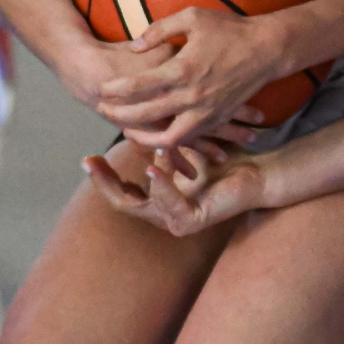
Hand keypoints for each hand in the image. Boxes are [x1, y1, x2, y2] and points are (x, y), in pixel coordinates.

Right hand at [82, 146, 266, 236]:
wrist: (257, 173)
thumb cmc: (222, 159)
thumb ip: (159, 143)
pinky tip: (153, 168)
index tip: (87, 157)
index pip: (121, 192)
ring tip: (115, 160)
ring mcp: (177, 222)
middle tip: (89, 162)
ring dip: (130, 181)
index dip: (102, 177)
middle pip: (123, 203)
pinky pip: (171, 206)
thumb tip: (135, 121)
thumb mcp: (182, 148)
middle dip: (104, 182)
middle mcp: (163, 214)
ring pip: (143, 205)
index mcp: (158, 199)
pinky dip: (162, 186)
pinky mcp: (194, 221)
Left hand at [96, 6, 273, 148]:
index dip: (116, 89)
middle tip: (101, 110)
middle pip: (148, 113)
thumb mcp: (192, 18)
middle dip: (120, 114)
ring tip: (126, 131)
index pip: (140, 84)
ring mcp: (207, 112)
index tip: (100, 88)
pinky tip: (157, 136)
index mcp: (184, 69)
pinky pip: (190, 138)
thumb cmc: (229, 29)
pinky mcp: (217, 119)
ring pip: (168, 137)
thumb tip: (135, 46)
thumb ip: (160, 30)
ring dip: (144, 137)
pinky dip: (171, 141)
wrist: (267, 49)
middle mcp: (193, 96)